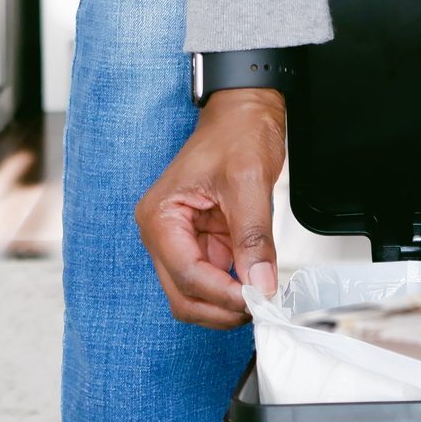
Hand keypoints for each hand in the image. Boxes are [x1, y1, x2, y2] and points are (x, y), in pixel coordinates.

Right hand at [134, 88, 286, 328]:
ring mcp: (183, 242)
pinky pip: (214, 280)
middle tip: (258, 308)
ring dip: (226, 303)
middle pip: (183, 295)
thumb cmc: (236, 133)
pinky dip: (234, 289)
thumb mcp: (248, 182)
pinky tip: (256, 284)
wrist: (243, 113)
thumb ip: (253, 236)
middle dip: (219, 308)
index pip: (186, 274)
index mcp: (160, 217)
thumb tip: (260, 282)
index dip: (221, 294)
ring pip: (196, 295)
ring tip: (260, 296)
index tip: (256, 300)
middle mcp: (164, 234)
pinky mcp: (204, 243)